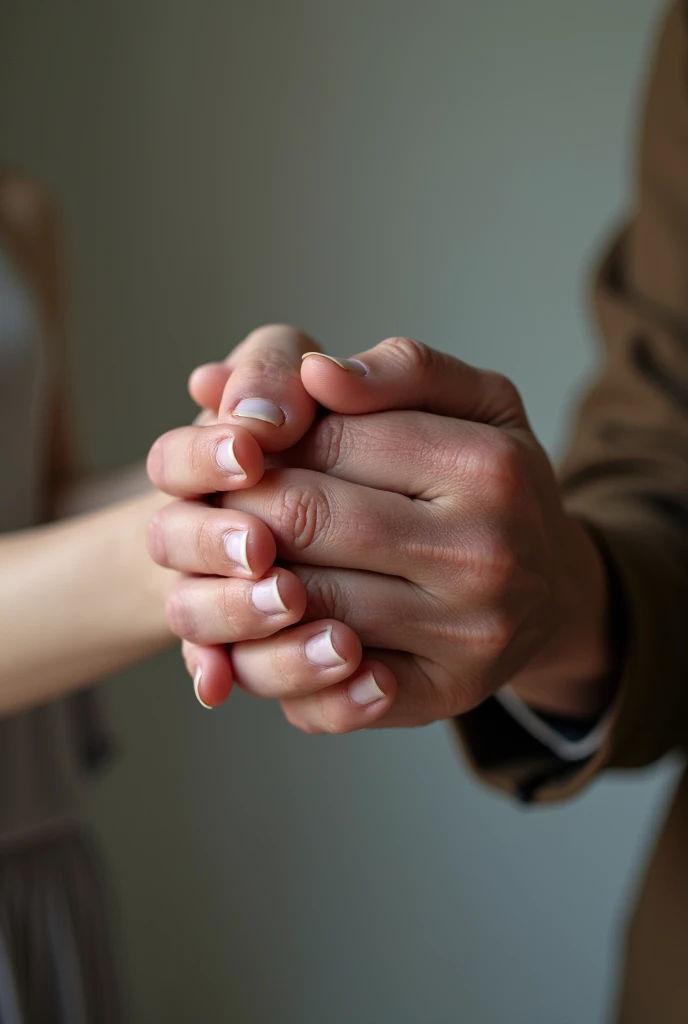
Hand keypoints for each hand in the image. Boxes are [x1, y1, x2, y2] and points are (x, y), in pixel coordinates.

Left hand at [152, 335, 611, 728]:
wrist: (557, 590)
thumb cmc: (499, 483)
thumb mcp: (478, 402)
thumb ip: (402, 370)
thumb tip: (314, 373)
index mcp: (485, 465)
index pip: (328, 439)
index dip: (263, 440)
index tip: (238, 448)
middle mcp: (482, 552)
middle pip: (305, 519)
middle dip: (238, 507)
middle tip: (215, 503)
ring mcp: (466, 633)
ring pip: (304, 605)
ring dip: (239, 581)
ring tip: (225, 559)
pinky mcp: (444, 694)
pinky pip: (334, 694)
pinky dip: (279, 666)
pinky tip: (265, 632)